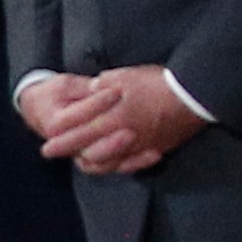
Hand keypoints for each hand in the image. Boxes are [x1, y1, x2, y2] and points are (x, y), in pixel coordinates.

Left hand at [35, 63, 210, 176]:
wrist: (194, 96)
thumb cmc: (159, 83)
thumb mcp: (127, 76)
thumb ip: (105, 84)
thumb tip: (93, 89)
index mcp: (113, 118)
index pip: (80, 133)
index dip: (62, 140)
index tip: (46, 146)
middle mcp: (123, 137)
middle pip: (89, 151)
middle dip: (69, 152)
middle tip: (51, 153)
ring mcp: (139, 146)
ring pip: (109, 162)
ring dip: (91, 161)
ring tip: (80, 159)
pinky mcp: (155, 149)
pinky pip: (131, 163)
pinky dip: (118, 165)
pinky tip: (112, 163)